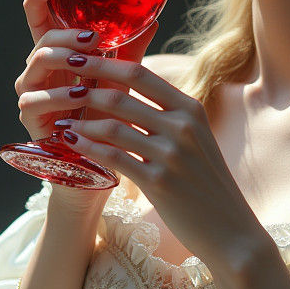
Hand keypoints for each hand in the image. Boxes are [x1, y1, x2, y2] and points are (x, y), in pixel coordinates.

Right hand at [17, 0, 160, 207]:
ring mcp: (31, 95)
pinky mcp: (31, 122)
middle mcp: (39, 72)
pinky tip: (79, 95)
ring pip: (35, 64)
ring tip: (88, 62)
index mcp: (58, 56)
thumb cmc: (109, 119)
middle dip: (66, 33)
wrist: (102, 167)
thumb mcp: (121, 81)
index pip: (40, 18)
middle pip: (41, 37)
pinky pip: (35, 101)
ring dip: (63, 60)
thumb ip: (130, 51)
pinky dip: (58, 97)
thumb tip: (154, 17)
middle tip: (92, 37)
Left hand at [43, 53, 268, 272]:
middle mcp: (183, 126)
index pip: (141, 74)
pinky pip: (113, 158)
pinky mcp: (159, 182)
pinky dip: (88, 149)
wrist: (230, 231)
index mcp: (191, 109)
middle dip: (84, 89)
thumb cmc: (206, 184)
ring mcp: (172, 154)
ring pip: (113, 126)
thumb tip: (131, 93)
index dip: (105, 63)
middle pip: (122, 95)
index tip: (79, 58)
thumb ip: (169, 115)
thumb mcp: (196, 140)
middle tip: (59, 88)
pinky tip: (71, 144)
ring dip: (81, 121)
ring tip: (59, 119)